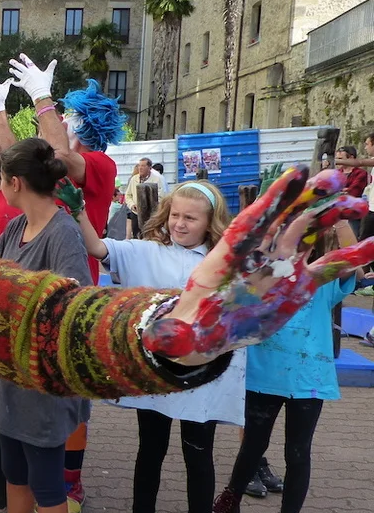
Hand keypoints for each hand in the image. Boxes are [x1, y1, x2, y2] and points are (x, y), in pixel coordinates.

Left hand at [8, 54, 56, 103]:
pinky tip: (12, 81)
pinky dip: (14, 82)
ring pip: (17, 74)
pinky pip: (17, 83)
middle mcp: (27, 73)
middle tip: (10, 61)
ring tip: (10, 69)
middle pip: (20, 67)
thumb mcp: (49, 74)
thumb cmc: (45, 83)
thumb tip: (55, 60)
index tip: (21, 55)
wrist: (40, 92)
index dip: (24, 58)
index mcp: (33, 69)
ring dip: (13, 71)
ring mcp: (24, 79)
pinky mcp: (23, 85)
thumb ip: (51, 67)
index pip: (28, 62)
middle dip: (15, 63)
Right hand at [53, 177, 84, 219]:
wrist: (76, 204)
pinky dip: (53, 194)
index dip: (65, 178)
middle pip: (60, 183)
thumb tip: (79, 188)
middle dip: (57, 181)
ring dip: (54, 187)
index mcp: (70, 186)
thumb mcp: (80, 195)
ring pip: (57, 188)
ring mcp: (62, 192)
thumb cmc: (79, 198)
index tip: (63, 176)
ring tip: (50, 185)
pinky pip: (56, 195)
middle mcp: (65, 188)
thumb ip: (79, 192)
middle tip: (54, 178)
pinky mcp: (60, 197)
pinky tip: (50, 192)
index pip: (67, 181)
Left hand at [143, 166, 373, 365]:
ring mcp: (278, 267)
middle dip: (306, 198)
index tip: (294, 173)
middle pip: (282, 219)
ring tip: (356, 203)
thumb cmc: (191, 327)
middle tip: (331, 178)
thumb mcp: (179, 332)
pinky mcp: (296, 285)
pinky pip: (325, 266)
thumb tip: (160, 338)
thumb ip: (173, 333)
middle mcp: (255, 256)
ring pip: (306, 233)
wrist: (207, 332)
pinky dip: (348, 256)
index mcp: (226, 259)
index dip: (272, 199)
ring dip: (329, 216)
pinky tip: (372, 245)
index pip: (250, 223)